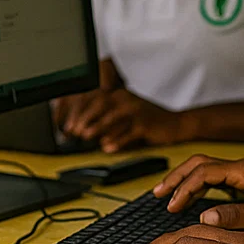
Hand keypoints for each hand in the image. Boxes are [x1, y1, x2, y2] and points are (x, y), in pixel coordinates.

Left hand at [64, 88, 191, 151]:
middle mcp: (127, 100)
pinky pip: (129, 132)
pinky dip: (117, 140)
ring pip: (113, 118)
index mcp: (120, 95)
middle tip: (74, 131)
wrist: (175, 124)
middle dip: (85, 119)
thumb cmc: (147, 122)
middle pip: (101, 106)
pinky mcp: (146, 124)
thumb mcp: (125, 116)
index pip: (95, 101)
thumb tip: (82, 131)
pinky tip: (107, 148)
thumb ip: (106, 121)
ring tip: (86, 137)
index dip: (79, 112)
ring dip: (98, 127)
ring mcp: (137, 111)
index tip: (68, 124)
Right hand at [153, 155, 243, 243]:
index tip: (171, 205)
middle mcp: (241, 169)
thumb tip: (204, 217)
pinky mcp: (243, 186)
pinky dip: (196, 189)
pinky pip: (212, 182)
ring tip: (164, 197)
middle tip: (157, 194)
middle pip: (199, 164)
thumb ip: (236, 217)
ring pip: (204, 171)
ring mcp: (242, 176)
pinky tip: (185, 203)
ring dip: (184, 182)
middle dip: (176, 178)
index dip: (184, 187)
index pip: (205, 171)